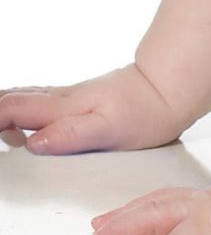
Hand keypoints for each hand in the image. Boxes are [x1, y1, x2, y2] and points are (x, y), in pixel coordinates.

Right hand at [0, 63, 190, 153]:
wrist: (170, 91)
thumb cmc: (145, 112)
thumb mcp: (108, 130)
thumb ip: (69, 136)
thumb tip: (33, 143)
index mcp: (62, 108)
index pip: (9, 109)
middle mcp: (60, 99)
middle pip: (9, 100)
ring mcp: (68, 98)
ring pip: (23, 98)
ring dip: (3, 110)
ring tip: (1, 127)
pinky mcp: (79, 101)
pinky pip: (38, 101)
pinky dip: (21, 109)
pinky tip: (24, 122)